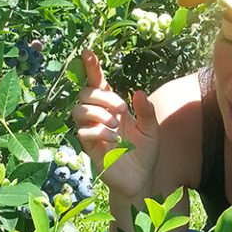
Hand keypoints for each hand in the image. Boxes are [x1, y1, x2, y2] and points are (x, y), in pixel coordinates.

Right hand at [71, 48, 158, 199]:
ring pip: (78, 110)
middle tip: (122, 110)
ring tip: (115, 125)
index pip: (98, 83)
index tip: (88, 52)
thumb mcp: (152, 129)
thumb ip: (147, 111)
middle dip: (103, 97)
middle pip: (85, 93)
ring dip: (98, 113)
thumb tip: (138, 92)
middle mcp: (99, 116)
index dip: (91, 68)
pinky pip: (83, 132)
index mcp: (113, 107)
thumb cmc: (145, 153)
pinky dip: (99, 131)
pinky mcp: (89, 148)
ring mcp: (92, 132)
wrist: (141, 179)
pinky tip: (113, 139)